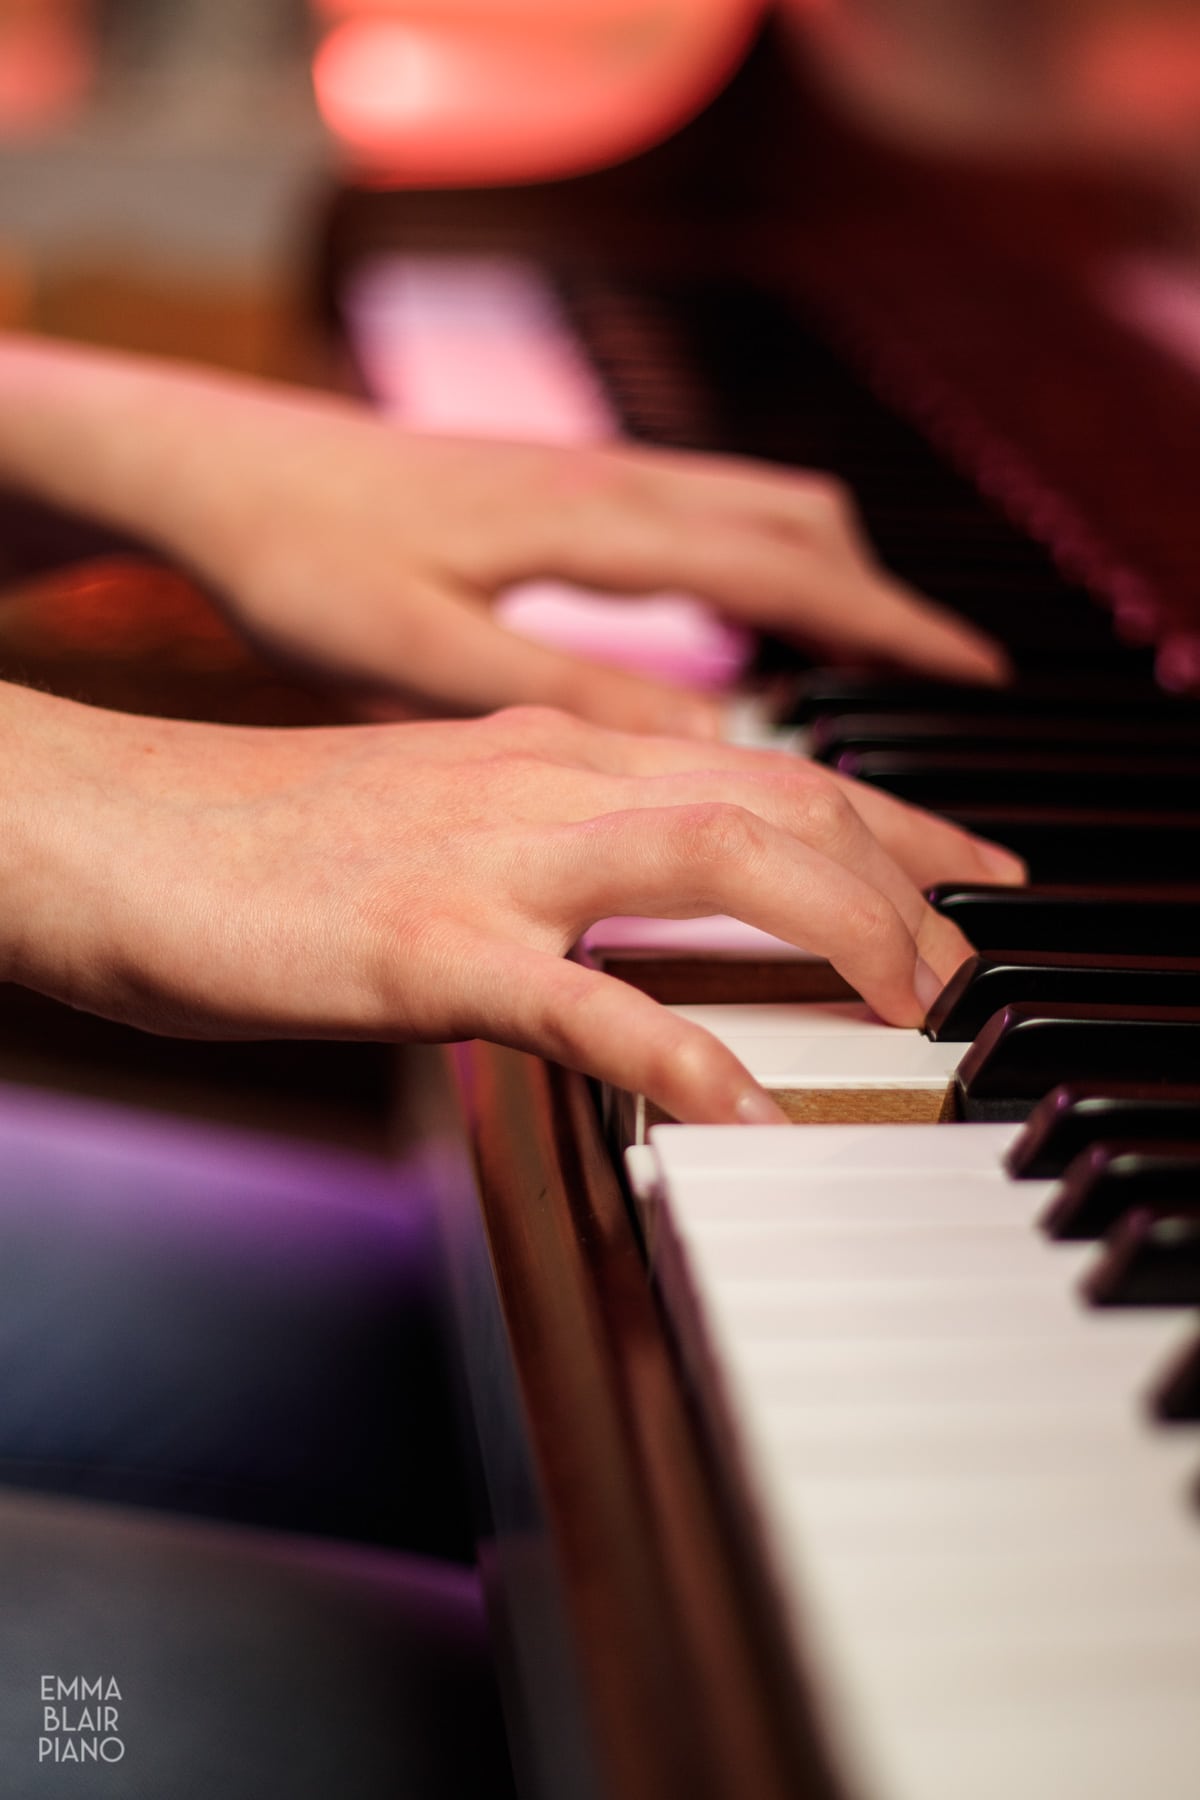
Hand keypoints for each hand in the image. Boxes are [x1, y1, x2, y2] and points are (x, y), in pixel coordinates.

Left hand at [0, 341, 1008, 733]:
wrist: (212, 467)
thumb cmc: (298, 558)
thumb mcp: (420, 651)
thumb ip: (567, 695)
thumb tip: (715, 748)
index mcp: (591, 524)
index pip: (787, 568)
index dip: (892, 627)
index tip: (976, 676)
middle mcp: (606, 485)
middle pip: (798, 527)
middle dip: (887, 604)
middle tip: (955, 687)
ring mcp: (583, 479)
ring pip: (753, 512)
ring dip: (830, 581)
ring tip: (878, 666)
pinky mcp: (552, 494)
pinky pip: (696, 520)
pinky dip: (758, 569)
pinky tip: (741, 634)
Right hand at [4, 690, 1022, 1122]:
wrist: (88, 824)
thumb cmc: (243, 841)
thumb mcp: (426, 825)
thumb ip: (535, 860)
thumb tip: (619, 933)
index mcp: (538, 752)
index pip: (760, 766)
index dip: (886, 821)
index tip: (964, 874)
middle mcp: (532, 781)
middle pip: (777, 800)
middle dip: (904, 881)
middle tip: (970, 966)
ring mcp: (477, 855)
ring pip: (712, 858)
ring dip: (839, 928)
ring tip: (916, 1008)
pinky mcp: (410, 943)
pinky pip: (570, 996)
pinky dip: (671, 1047)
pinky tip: (739, 1105)